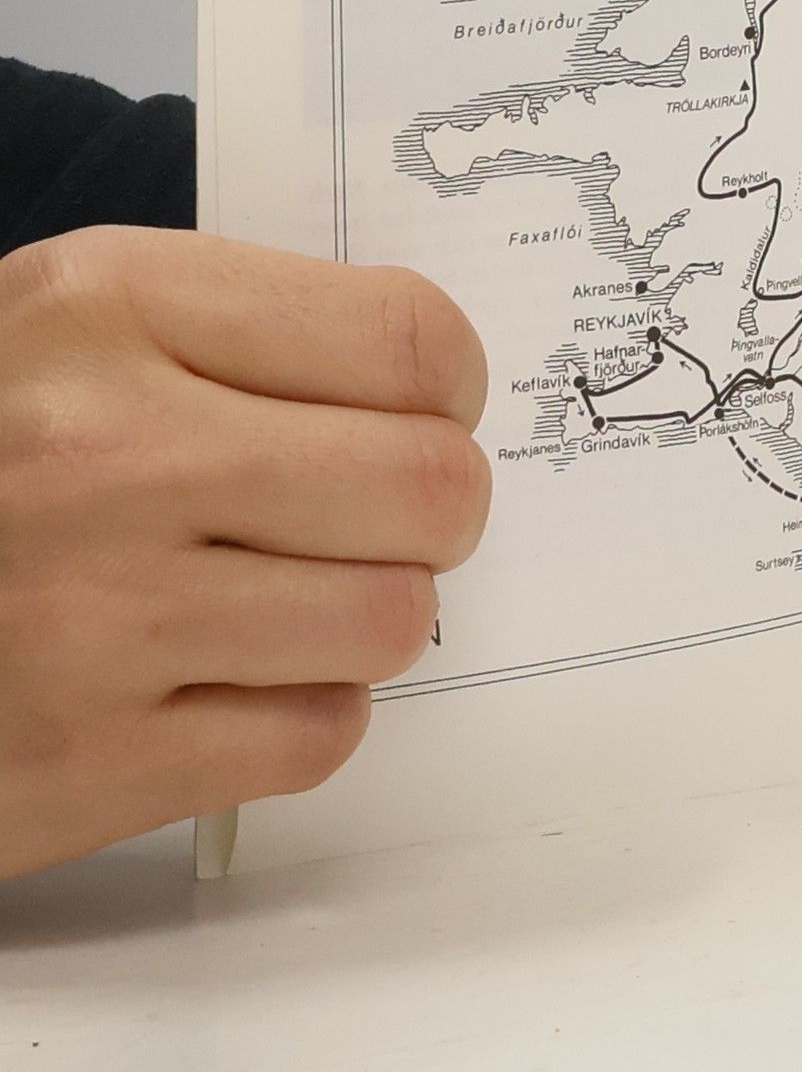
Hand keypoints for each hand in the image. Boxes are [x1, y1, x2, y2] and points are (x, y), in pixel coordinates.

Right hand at [0, 226, 490, 878]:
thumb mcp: (87, 322)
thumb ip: (261, 330)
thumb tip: (443, 387)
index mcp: (112, 307)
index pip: (412, 340)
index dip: (447, 385)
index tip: (417, 409)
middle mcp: (100, 453)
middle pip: (433, 487)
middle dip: (432, 507)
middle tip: (372, 511)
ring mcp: (90, 618)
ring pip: (394, 619)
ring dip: (367, 612)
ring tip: (287, 591)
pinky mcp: (83, 763)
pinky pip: (317, 734)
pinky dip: (299, 709)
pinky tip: (224, 672)